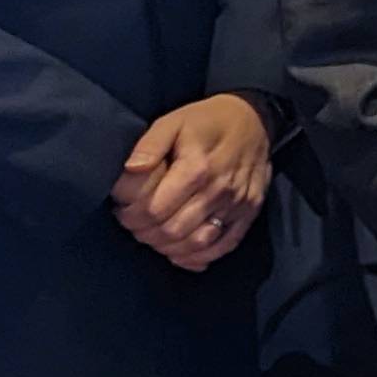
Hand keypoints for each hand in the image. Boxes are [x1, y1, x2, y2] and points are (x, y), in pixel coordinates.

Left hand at [112, 93, 273, 270]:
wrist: (255, 119)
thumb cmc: (208, 120)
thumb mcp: (173, 121)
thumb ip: (149, 145)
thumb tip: (130, 169)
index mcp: (196, 169)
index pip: (154, 210)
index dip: (131, 216)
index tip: (122, 209)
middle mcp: (218, 192)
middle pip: (172, 232)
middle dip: (144, 233)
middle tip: (134, 223)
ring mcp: (236, 205)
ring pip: (196, 244)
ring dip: (168, 247)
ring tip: (154, 235)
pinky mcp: (249, 213)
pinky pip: (224, 245)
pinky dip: (200, 256)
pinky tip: (182, 253)